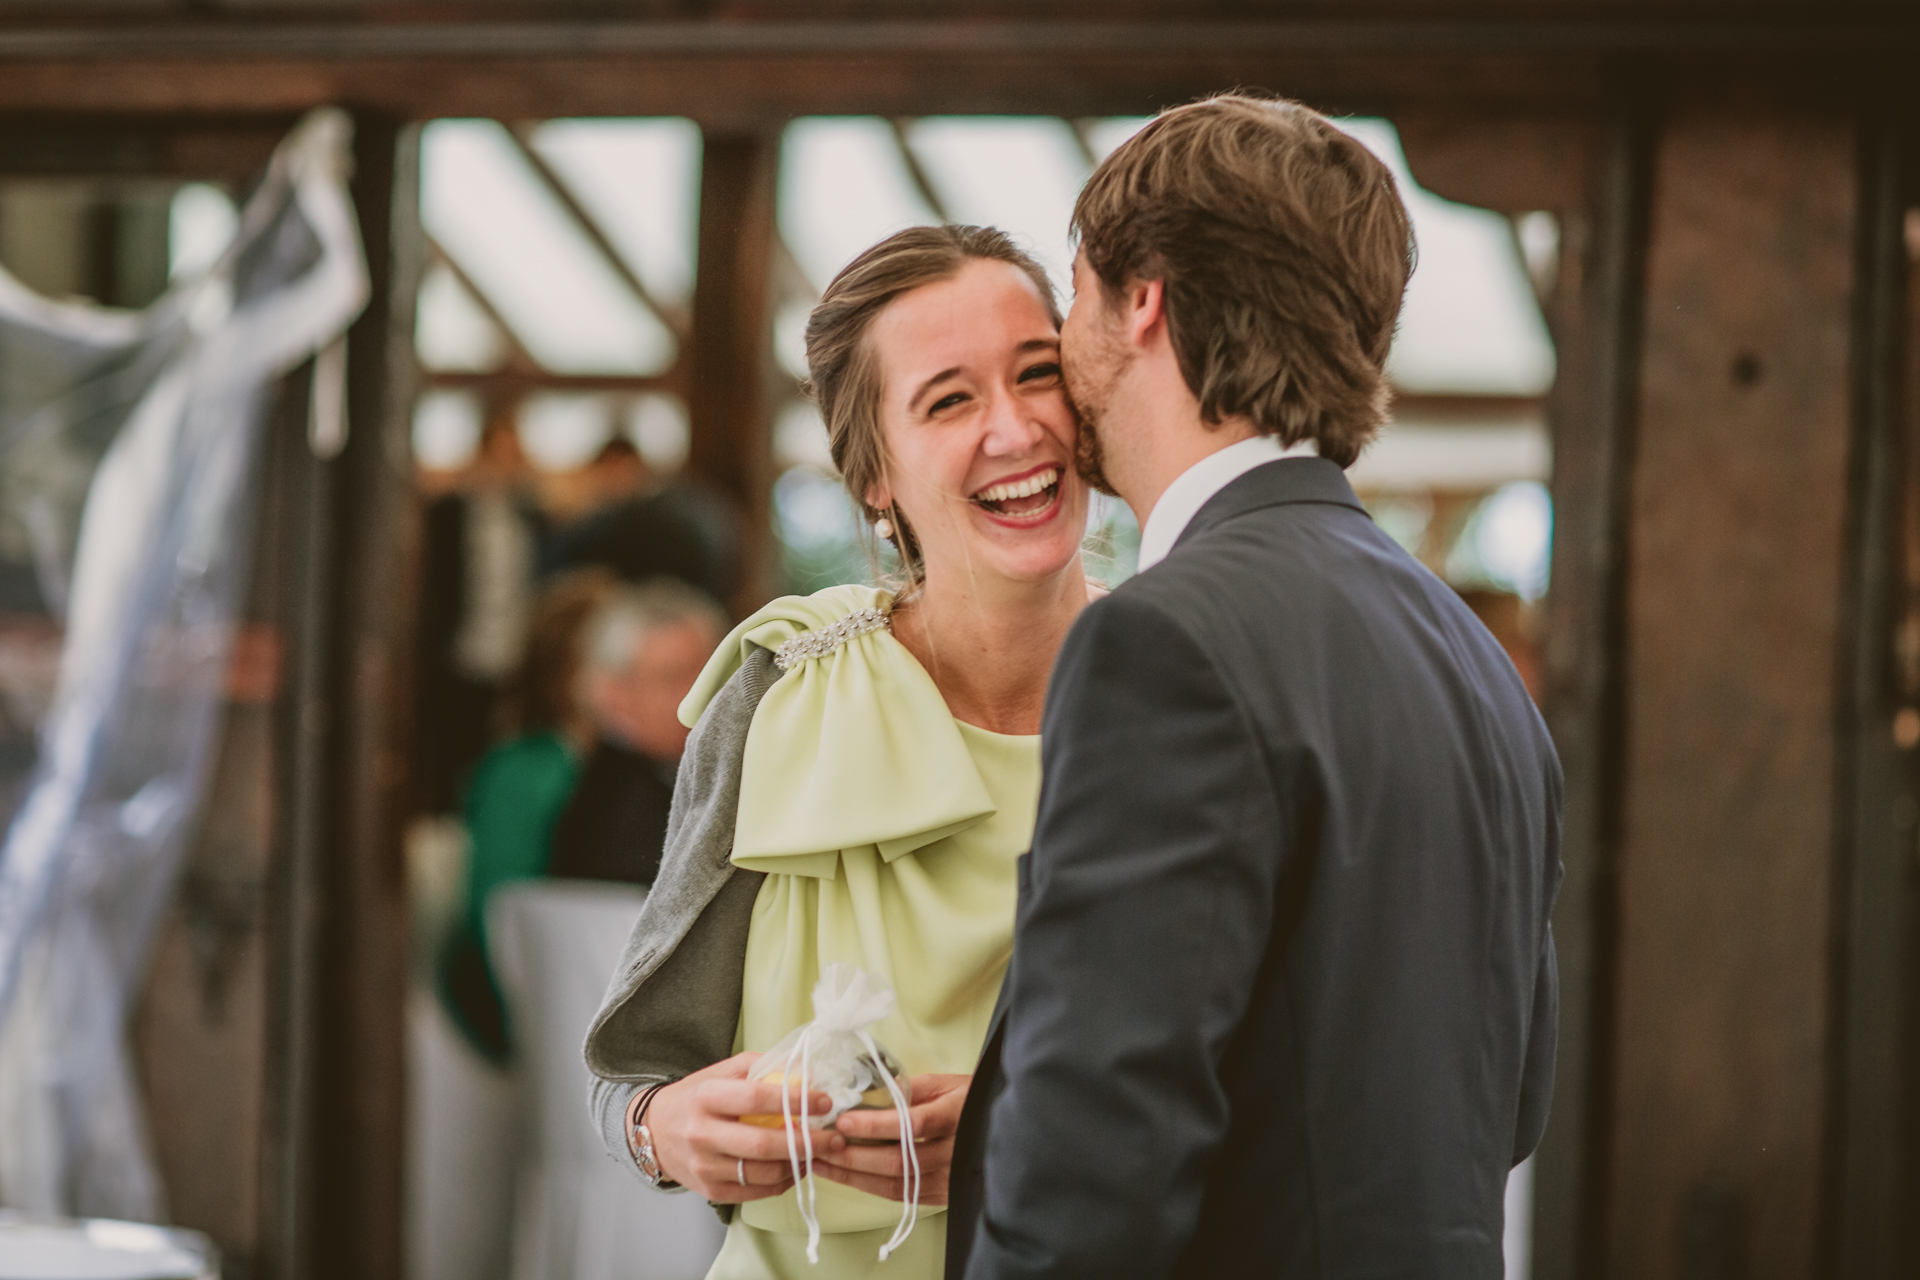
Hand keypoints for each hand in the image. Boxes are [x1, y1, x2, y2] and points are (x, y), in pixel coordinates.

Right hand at [639, 1053, 845, 1202]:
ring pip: (762, 1172)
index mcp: (707, 1097)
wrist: (653, 1131)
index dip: (795, 1101)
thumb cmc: (695, 1097)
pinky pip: (755, 1190)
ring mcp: (704, 1165)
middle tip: (834, 1138)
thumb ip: (763, 1068)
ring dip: (799, 1164)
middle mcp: (702, 1133)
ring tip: (820, 1153)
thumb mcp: (722, 1072)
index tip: (824, 1102)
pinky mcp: (709, 1189)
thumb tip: (808, 1074)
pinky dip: (782, 1181)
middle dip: (807, 1141)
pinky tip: (796, 1168)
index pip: (757, 1098)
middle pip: (763, 1144)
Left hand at [811, 1073, 970, 1205]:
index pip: (912, 1124)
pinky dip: (868, 1186)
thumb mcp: (947, 1084)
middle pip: (899, 1161)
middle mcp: (954, 1152)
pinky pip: (900, 1195)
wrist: (1003, 1132)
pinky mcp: (941, 1196)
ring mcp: (949, 1178)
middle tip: (822, 1145)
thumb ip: (911, 1088)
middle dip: (854, 1156)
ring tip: (821, 1162)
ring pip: (895, 1184)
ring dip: (853, 1175)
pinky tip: (845, 1175)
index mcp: (955, 1116)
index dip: (876, 1125)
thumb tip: (870, 1092)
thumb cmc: (971, 1101)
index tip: (844, 1121)